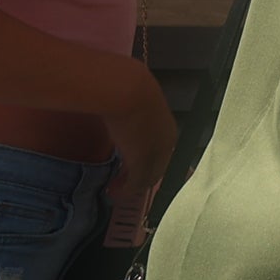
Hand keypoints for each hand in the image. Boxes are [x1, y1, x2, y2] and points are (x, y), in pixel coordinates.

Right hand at [105, 63, 178, 240]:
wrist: (127, 89)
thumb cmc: (128, 89)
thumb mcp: (135, 106)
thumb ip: (133, 118)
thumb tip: (124, 123)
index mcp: (167, 128)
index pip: (161, 153)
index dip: (146, 162)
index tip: (130, 168)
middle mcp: (167, 143)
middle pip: (157, 168)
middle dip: (140, 178)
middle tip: (121, 183)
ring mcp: (157, 153)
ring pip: (147, 177)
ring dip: (131, 186)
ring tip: (114, 189)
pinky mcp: (143, 161)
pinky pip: (136, 183)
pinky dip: (125, 190)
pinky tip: (112, 190)